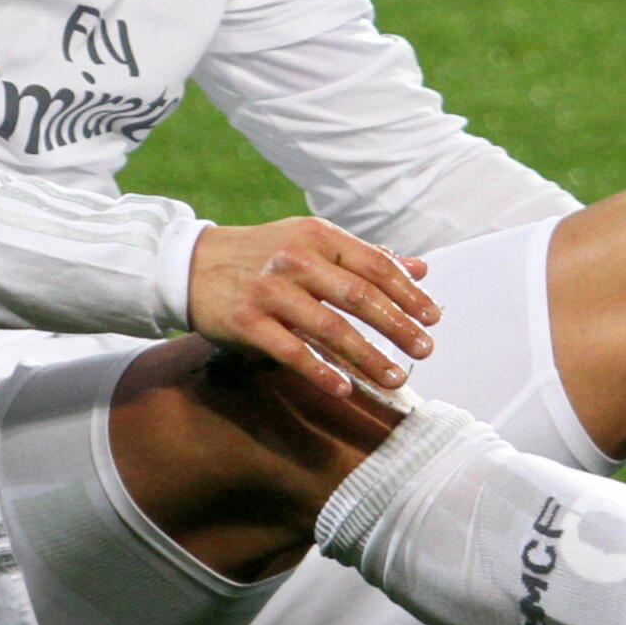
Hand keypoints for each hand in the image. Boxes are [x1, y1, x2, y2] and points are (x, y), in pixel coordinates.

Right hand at [186, 218, 438, 398]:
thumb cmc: (264, 254)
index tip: (433, 317)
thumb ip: (365, 257)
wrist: (192, 264)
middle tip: (425, 349)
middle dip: (397, 325)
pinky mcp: (246, 321)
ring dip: (367, 355)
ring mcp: (270, 290)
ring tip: (395, 377)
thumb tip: (421, 269)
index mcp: (318, 235)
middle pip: (358, 296)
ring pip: (329, 326)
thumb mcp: (313, 242)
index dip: (408, 292)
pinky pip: (290, 350)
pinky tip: (344, 389)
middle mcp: (296, 259)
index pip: (374, 265)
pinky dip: (319, 371)